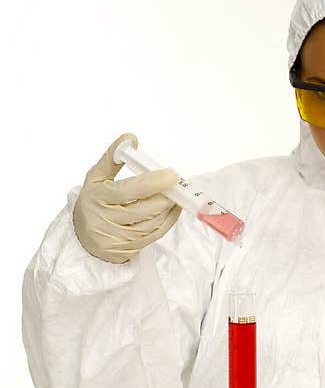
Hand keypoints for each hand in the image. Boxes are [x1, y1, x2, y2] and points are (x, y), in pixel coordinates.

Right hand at [73, 133, 181, 263]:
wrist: (83, 238)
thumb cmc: (94, 202)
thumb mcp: (96, 179)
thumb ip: (112, 158)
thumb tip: (131, 138)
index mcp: (97, 198)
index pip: (129, 190)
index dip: (153, 182)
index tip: (171, 175)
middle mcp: (106, 220)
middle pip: (145, 209)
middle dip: (165, 196)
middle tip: (177, 185)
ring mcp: (118, 237)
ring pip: (152, 223)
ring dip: (169, 208)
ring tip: (176, 195)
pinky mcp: (129, 249)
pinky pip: (155, 235)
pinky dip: (168, 220)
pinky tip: (173, 209)